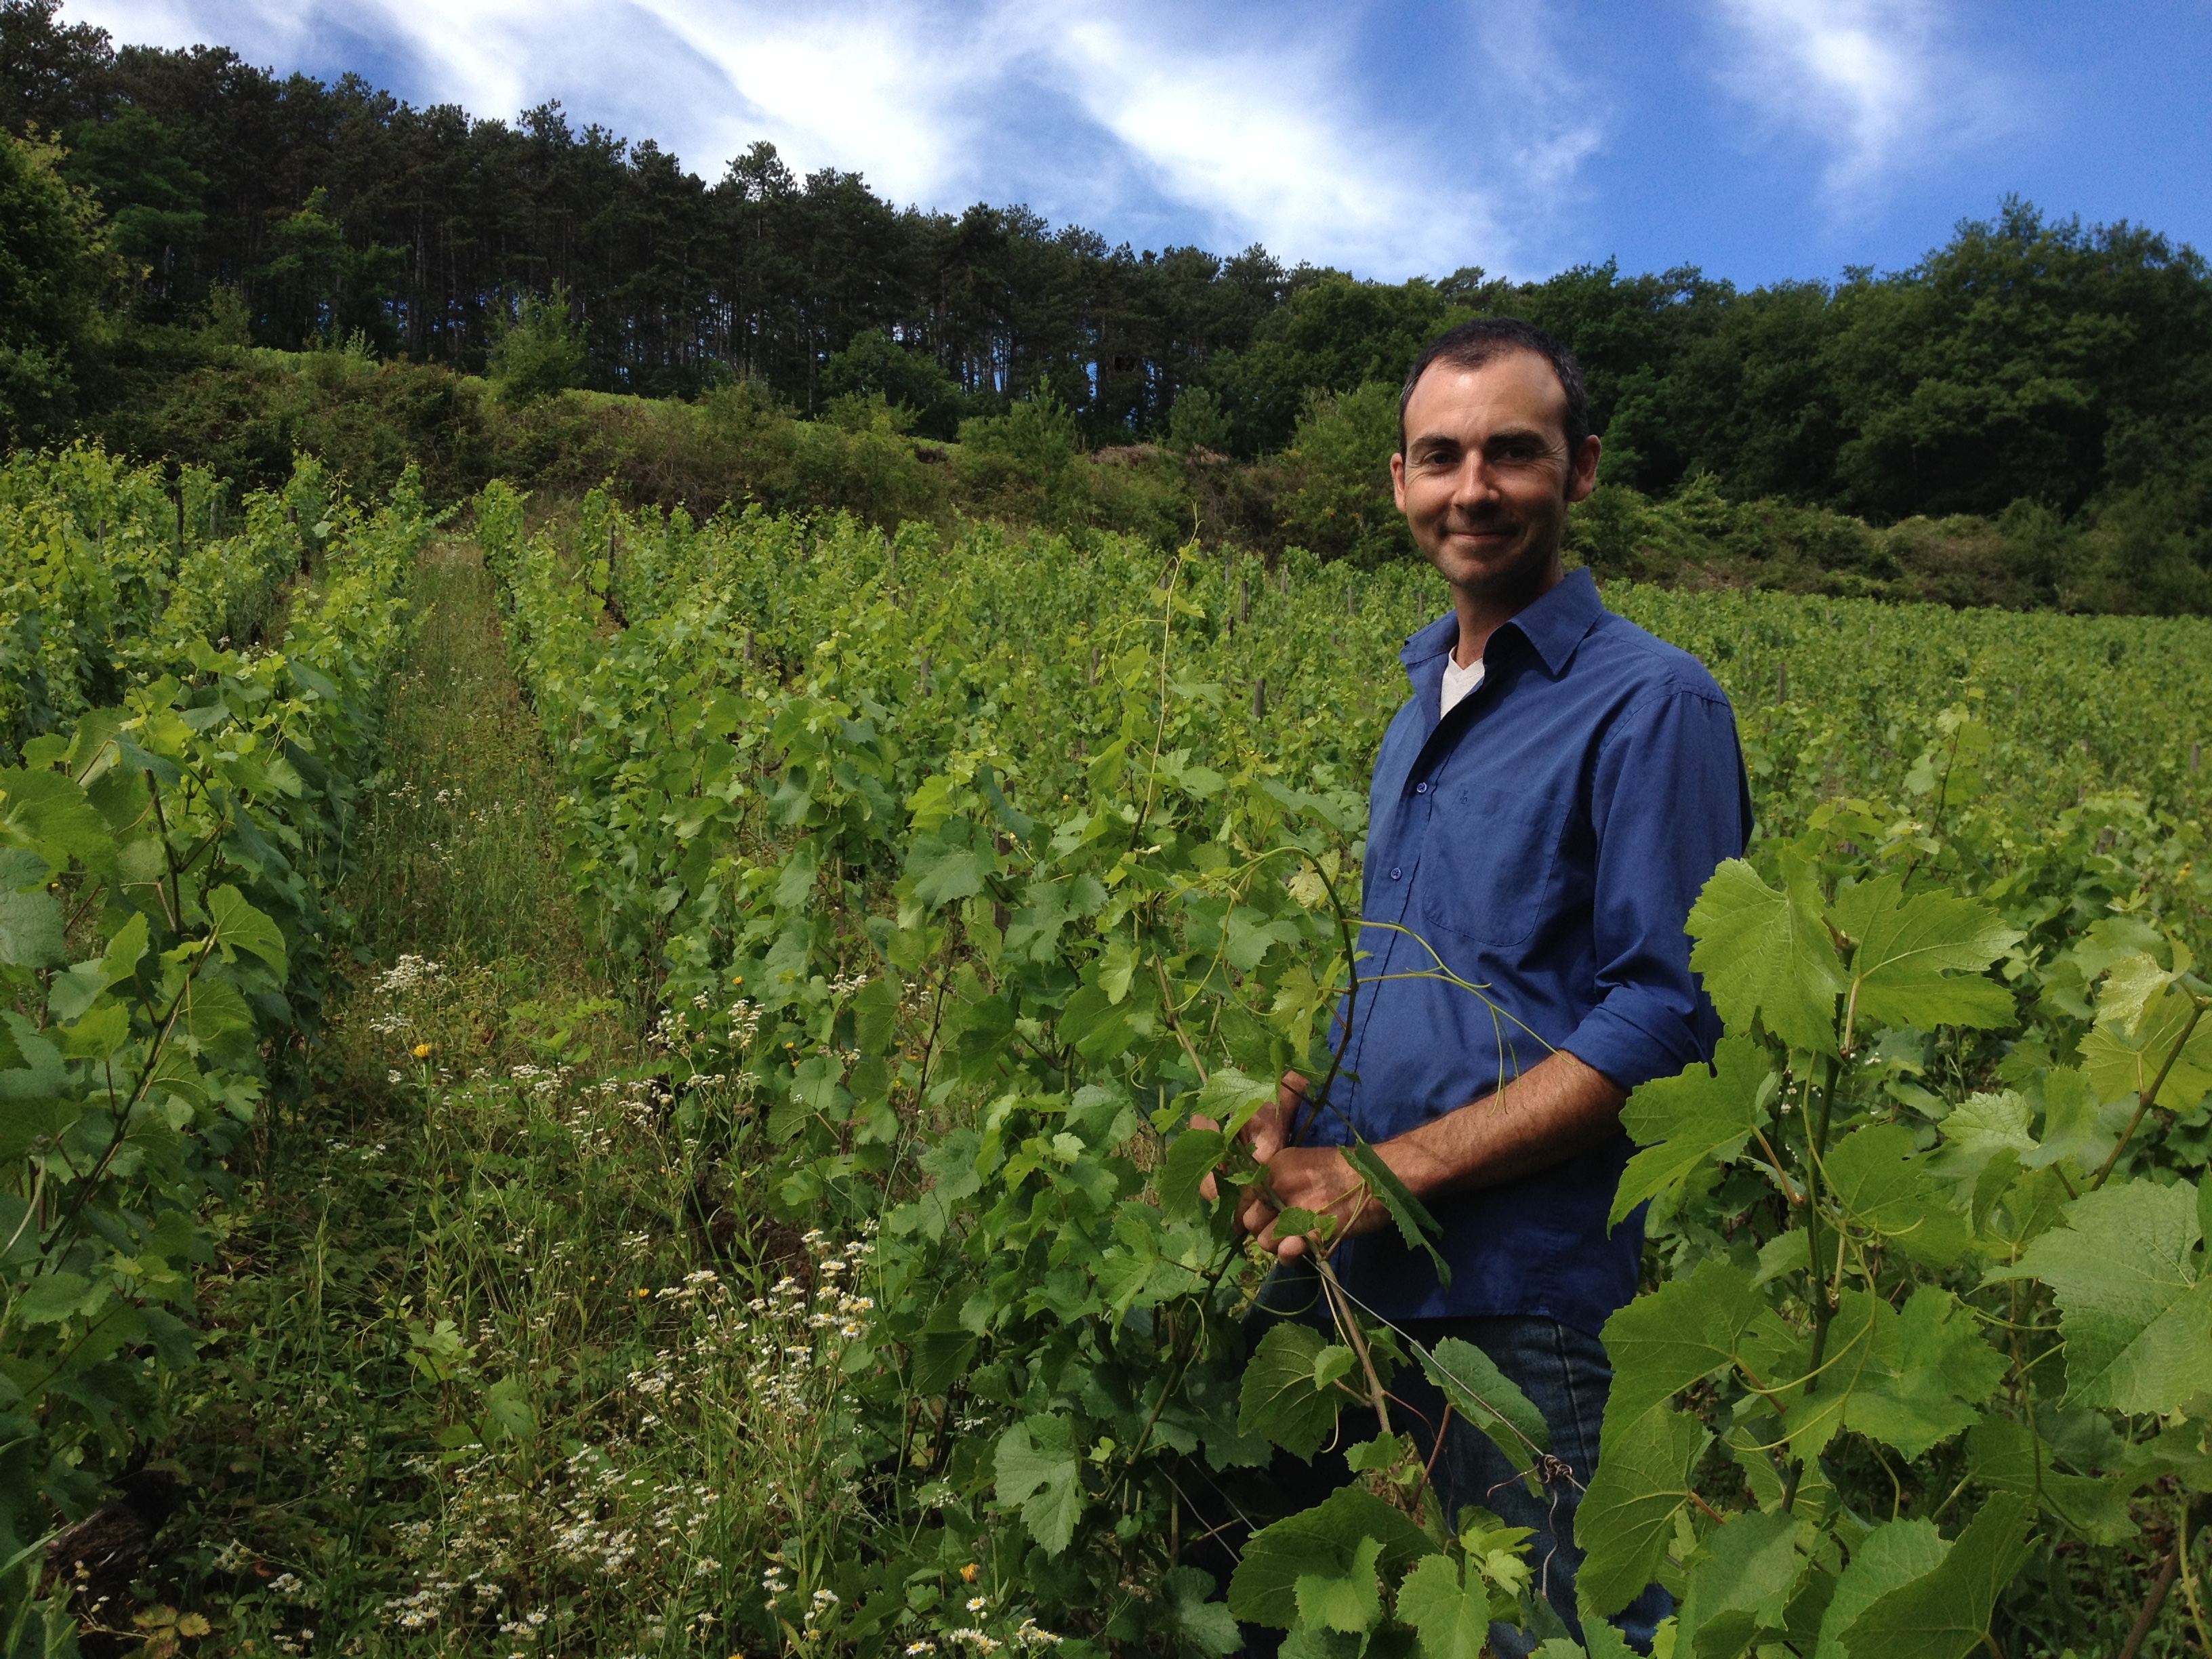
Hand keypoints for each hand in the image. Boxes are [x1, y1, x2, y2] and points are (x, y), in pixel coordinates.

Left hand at [1200, 1073, 1391, 1259]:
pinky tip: (1302, 1249)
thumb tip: (1256, 1209)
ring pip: (1264, 1242)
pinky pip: (1284, 1253)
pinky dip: (1291, 1256)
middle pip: (1249, 1222)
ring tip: (1297, 1239)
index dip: (1250, 1213)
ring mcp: (1293, 1208)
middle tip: (1284, 1231)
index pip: (1243, 1198)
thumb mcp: (1301, 1165)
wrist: (1379, 1176)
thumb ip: (1277, 1185)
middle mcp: (1278, 1186)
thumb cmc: (1344, 1170)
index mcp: (1274, 1167)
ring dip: (1278, 1246)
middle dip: (1263, 1230)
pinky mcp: (1311, 1230)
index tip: (1261, 1221)